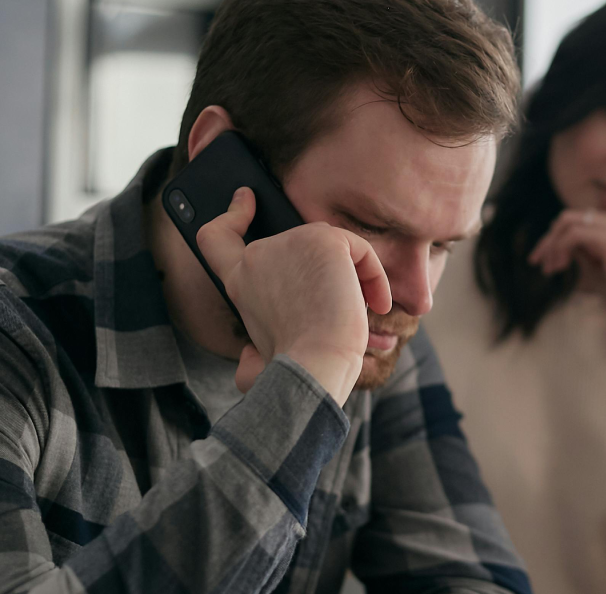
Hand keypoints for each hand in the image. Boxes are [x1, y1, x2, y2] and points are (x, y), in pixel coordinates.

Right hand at [196, 187, 392, 403]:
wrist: (313, 368)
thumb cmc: (292, 373)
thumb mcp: (257, 359)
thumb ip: (252, 351)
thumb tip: (248, 359)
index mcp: (240, 284)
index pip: (219, 236)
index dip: (232, 214)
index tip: (246, 199)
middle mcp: (256, 258)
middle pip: (300, 244)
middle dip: (331, 269)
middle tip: (352, 302)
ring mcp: (287, 244)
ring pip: (335, 249)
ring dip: (354, 279)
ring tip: (362, 312)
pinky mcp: (321, 240)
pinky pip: (358, 249)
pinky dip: (374, 275)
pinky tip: (377, 305)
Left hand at [528, 209, 605, 347]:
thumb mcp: (596, 269)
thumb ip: (581, 252)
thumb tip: (556, 242)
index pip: (578, 220)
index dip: (556, 238)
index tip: (544, 261)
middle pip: (570, 218)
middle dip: (549, 240)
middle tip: (536, 262)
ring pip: (568, 223)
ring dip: (552, 246)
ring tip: (548, 269)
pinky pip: (573, 235)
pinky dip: (559, 249)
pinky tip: (557, 267)